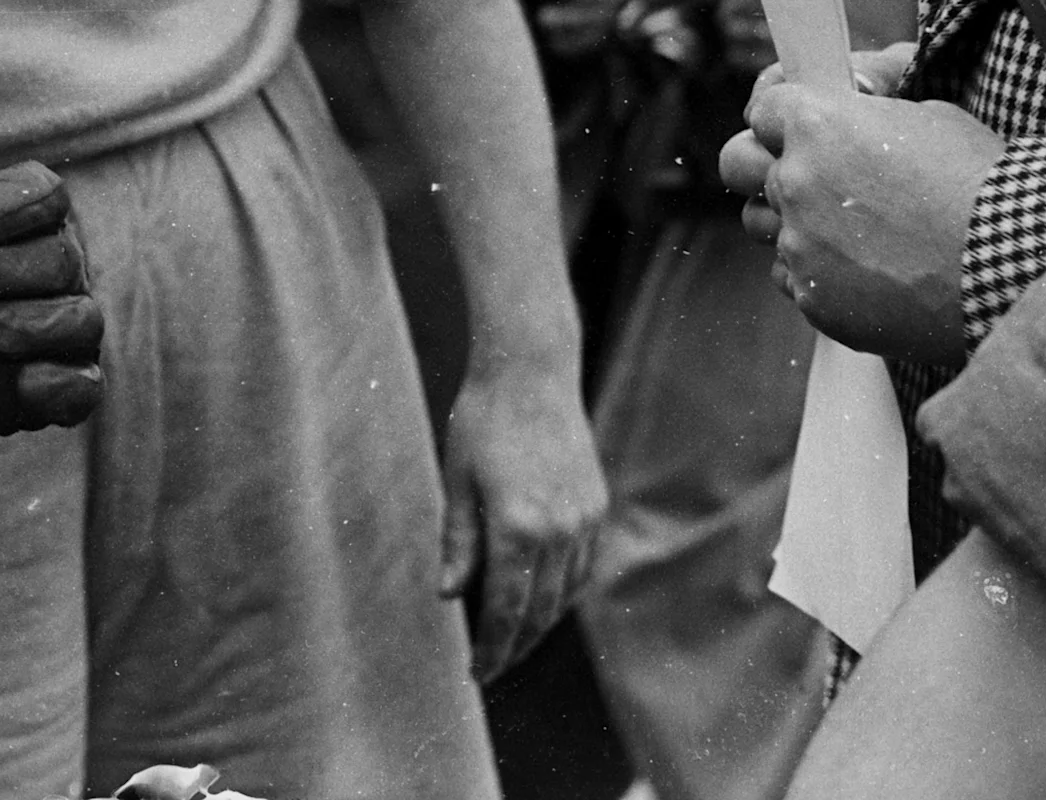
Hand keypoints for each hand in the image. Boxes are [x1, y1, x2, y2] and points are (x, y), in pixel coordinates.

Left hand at [0, 106, 104, 459]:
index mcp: (24, 213)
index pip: (47, 195)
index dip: (4, 208)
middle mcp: (58, 264)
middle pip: (59, 259)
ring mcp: (66, 326)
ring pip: (79, 320)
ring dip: (12, 329)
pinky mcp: (62, 386)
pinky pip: (82, 386)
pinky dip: (49, 386)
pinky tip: (15, 384)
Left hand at [438, 362, 605, 680]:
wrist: (531, 371)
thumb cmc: (481, 419)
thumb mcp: (456, 479)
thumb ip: (458, 541)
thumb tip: (449, 594)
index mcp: (517, 526)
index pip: (505, 610)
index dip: (492, 648)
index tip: (477, 674)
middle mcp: (559, 530)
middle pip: (539, 611)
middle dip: (514, 647)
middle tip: (491, 669)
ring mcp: (584, 519)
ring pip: (565, 594)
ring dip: (540, 623)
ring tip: (512, 642)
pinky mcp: (596, 506)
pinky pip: (583, 567)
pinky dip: (563, 593)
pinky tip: (543, 601)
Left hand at [719, 78, 991, 361]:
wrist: (1020, 269)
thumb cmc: (988, 187)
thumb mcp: (935, 118)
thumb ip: (873, 111)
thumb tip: (856, 99)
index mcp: (818, 124)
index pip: (765, 108)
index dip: (785, 116)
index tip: (801, 127)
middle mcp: (795, 180)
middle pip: (736, 162)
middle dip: (762, 162)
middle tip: (803, 173)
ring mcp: (800, 243)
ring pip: (761, 224)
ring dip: (790, 220)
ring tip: (849, 227)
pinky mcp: (814, 297)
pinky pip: (791, 277)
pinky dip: (818, 271)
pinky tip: (866, 269)